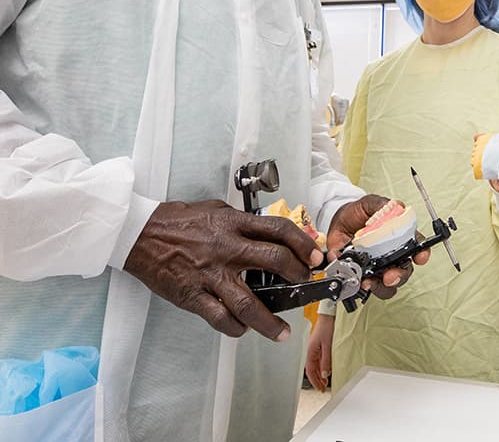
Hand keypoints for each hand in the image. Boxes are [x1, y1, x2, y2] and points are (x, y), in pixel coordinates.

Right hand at [124, 200, 323, 339]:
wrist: (140, 234)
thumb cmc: (177, 221)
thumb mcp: (215, 209)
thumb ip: (240, 222)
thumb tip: (265, 231)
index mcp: (233, 224)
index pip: (278, 230)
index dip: (302, 243)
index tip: (314, 256)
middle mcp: (226, 248)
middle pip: (274, 261)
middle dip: (297, 275)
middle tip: (305, 283)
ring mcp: (211, 274)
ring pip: (249, 302)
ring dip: (270, 320)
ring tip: (282, 332)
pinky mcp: (194, 295)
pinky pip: (221, 317)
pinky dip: (236, 327)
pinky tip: (244, 329)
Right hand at [305, 314, 334, 391]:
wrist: (328, 317)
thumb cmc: (326, 327)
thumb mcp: (328, 346)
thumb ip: (326, 361)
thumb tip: (324, 374)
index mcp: (310, 352)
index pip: (310, 371)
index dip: (314, 381)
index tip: (319, 389)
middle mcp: (311, 351)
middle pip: (311, 370)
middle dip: (316, 380)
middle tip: (322, 388)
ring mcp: (314, 349)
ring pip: (314, 366)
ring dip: (319, 375)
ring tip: (324, 382)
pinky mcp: (318, 346)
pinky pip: (318, 360)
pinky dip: (321, 368)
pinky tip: (325, 370)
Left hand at [326, 194, 429, 299]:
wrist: (338, 222)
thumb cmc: (358, 213)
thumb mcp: (369, 204)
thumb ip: (381, 205)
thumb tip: (393, 206)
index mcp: (399, 236)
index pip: (418, 245)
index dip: (422, 252)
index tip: (420, 257)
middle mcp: (393, 254)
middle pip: (405, 270)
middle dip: (400, 275)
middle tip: (389, 276)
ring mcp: (380, 266)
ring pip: (390, 284)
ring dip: (382, 286)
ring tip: (370, 282)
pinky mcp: (365, 274)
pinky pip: (371, 286)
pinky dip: (365, 286)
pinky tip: (359, 280)